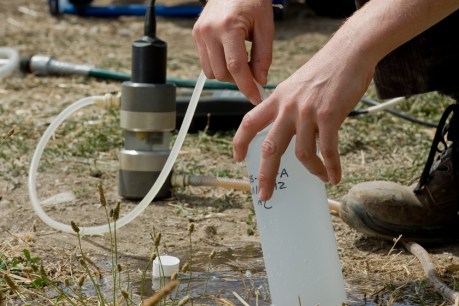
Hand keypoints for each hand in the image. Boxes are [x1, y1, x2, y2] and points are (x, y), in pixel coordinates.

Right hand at [192, 0, 273, 103]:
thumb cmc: (252, 0)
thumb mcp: (266, 26)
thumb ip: (264, 56)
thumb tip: (260, 80)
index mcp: (228, 27)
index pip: (236, 67)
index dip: (246, 86)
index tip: (255, 97)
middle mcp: (209, 31)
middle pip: (221, 73)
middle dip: (238, 80)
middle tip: (253, 75)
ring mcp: (200, 33)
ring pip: (210, 72)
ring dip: (227, 74)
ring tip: (241, 62)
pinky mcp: (196, 35)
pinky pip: (206, 62)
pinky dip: (219, 65)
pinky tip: (230, 55)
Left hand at [233, 42, 374, 200]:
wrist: (349, 52)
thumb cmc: (325, 70)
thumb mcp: (296, 84)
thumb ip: (287, 105)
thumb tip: (288, 129)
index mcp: (276, 99)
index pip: (249, 122)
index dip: (240, 142)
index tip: (237, 158)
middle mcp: (287, 107)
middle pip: (270, 148)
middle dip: (266, 175)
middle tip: (264, 195)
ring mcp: (306, 112)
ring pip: (301, 153)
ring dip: (311, 170)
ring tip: (320, 177)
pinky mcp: (328, 115)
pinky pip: (327, 149)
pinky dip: (331, 166)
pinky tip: (334, 176)